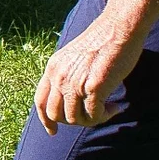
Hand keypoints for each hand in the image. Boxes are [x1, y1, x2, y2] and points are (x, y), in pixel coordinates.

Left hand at [33, 14, 144, 134]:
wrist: (118, 28)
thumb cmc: (102, 42)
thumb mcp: (73, 58)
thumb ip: (67, 75)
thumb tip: (70, 99)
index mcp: (52, 68)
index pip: (40, 101)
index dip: (45, 119)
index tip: (52, 131)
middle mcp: (59, 76)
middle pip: (56, 114)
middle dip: (74, 121)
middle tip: (94, 115)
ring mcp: (74, 82)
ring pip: (75, 119)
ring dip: (93, 120)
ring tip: (108, 109)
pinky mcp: (93, 87)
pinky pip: (94, 115)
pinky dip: (106, 116)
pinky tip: (116, 108)